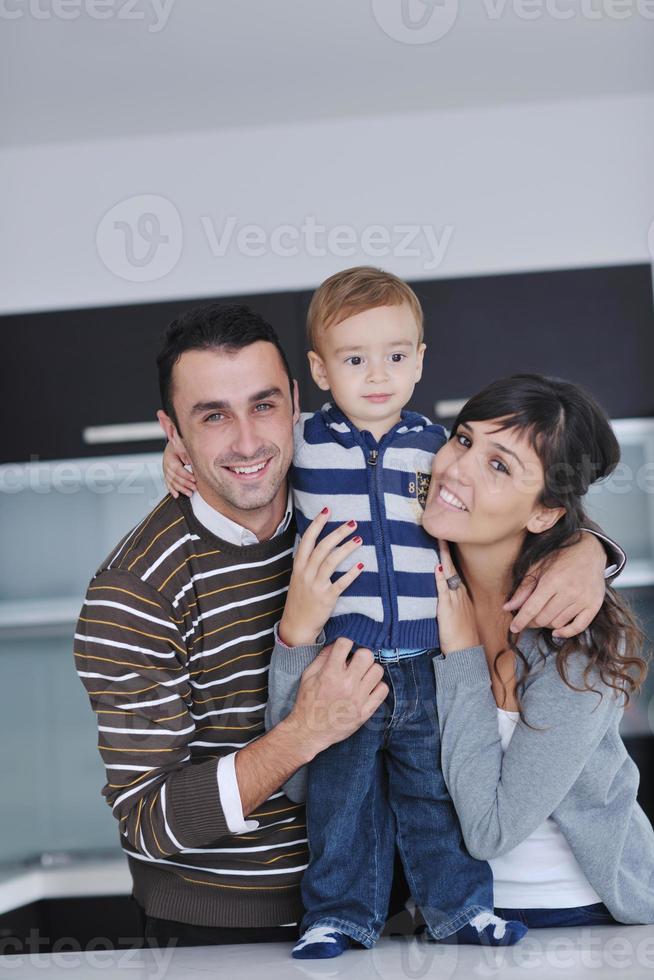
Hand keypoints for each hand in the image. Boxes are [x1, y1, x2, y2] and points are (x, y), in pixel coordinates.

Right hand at [163, 440, 196, 498]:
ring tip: (189, 493)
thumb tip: (190, 462)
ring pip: (172, 482)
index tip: (194, 479)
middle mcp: (166, 466)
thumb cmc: (179, 444)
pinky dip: (172, 490)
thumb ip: (186, 454)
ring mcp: (166, 471)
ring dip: (181, 489)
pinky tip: (176, 495)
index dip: (186, 476)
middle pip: (175, 478)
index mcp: (170, 459)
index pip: (178, 470)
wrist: (173, 443)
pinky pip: (168, 484)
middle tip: (195, 488)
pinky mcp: (167, 474)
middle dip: (185, 484)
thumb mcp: (182, 446)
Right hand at [279, 508, 363, 645]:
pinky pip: (341, 583)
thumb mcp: (299, 577)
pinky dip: (351, 573)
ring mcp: (316, 585)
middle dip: (338, 532)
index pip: (308, 539)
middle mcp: (306, 573)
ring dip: (346, 548)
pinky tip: (361, 565)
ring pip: (332, 561)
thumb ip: (308, 561)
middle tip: (353, 523)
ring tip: (359, 539)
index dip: (317, 523)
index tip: (327, 510)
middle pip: (323, 547)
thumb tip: (321, 542)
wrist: (297, 625)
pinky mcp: (327, 598)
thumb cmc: (300, 599)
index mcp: (299, 566)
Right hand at [287, 638, 388, 756]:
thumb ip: (322, 658)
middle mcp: (346, 684)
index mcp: (330, 674)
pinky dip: (377, 686)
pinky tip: (368, 688)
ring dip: (370, 670)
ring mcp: (358, 698)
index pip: (345, 644)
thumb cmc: (307, 703)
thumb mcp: (308, 676)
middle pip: (367, 655)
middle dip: (361, 655)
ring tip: (362, 675)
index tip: (345, 648)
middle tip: (356, 662)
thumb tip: (337, 645)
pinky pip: (383, 690)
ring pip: (378, 670)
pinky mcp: (365, 711)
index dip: (345, 643)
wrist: (309, 732)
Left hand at [435, 540, 480, 654]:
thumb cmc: (461, 636)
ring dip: (444, 556)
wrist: (466, 651)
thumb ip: (450, 602)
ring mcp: (454, 599)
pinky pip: (443, 589)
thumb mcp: (458, 615)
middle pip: (452, 567)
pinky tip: (436, 565)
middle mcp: (459, 593)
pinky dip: (440, 577)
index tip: (444, 539)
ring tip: (439, 539)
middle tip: (442, 531)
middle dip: (447, 549)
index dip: (448, 555)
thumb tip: (443, 592)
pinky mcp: (448, 608)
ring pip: (449, 573)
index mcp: (461, 594)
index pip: (454, 570)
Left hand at [503, 532, 605, 638]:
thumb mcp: (537, 568)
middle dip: (532, 622)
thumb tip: (507, 608)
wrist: (589, 550)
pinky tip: (556, 632)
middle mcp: (569, 591)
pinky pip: (578, 627)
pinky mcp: (594, 605)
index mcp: (552, 580)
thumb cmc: (559, 558)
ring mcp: (583, 599)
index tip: (513, 628)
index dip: (520, 621)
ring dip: (547, 624)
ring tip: (543, 615)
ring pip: (558, 623)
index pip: (532, 608)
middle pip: (544, 618)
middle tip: (528, 619)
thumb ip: (523, 589)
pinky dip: (566, 632)